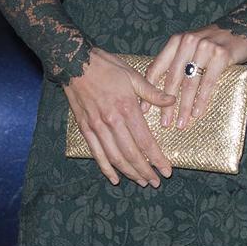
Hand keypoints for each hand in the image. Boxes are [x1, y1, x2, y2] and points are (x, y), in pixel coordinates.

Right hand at [64, 48, 174, 187]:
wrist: (75, 63)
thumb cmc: (106, 67)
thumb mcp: (132, 75)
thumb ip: (151, 92)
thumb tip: (171, 100)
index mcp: (127, 108)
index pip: (145, 141)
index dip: (157, 158)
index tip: (167, 170)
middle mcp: (112, 121)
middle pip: (131, 154)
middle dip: (145, 171)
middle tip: (156, 182)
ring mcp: (97, 127)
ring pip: (115, 157)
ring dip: (129, 172)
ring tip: (141, 181)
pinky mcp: (85, 129)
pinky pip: (96, 153)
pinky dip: (106, 168)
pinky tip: (114, 178)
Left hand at [143, 26, 246, 129]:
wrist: (240, 27)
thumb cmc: (211, 41)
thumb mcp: (190, 45)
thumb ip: (175, 60)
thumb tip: (156, 88)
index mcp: (177, 41)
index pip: (158, 66)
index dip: (149, 89)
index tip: (144, 109)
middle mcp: (189, 42)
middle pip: (173, 78)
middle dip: (167, 104)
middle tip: (164, 123)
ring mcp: (205, 47)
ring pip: (190, 83)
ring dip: (184, 106)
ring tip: (181, 123)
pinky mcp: (221, 55)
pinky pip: (208, 82)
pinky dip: (202, 99)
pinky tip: (198, 112)